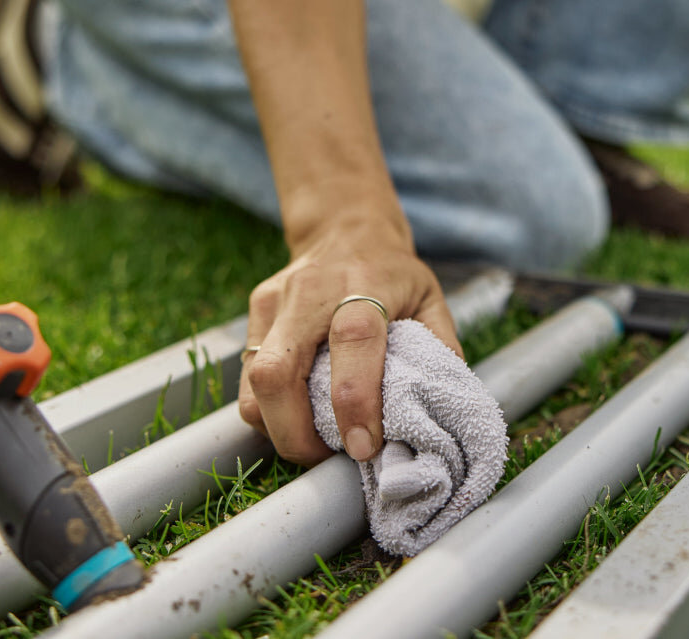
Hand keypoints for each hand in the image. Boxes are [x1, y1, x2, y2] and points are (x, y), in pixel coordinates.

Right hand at [238, 217, 460, 465]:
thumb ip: (439, 349)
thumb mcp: (430, 299)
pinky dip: (269, 412)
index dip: (355, 400)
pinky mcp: (255, 315)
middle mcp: (310, 292)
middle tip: (327, 458)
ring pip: (253, 383)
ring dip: (279, 428)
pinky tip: (296, 419)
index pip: (352, 340)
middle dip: (297, 433)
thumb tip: (440, 410)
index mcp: (364, 284)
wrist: (344, 230)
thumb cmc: (393, 274)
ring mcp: (274, 303)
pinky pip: (248, 378)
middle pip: (278, 372)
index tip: (363, 446)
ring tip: (313, 444)